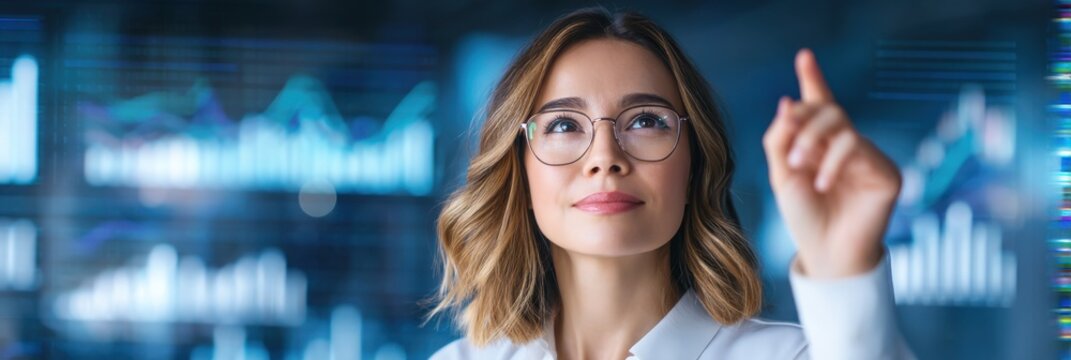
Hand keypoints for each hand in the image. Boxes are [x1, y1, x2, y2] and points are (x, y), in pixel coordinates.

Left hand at [762, 49, 901, 277]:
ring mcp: (868, 156)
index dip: (814, 79)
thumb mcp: (782, 176)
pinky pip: (857, 147)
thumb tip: (788, 102)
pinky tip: (822, 183)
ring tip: (798, 166)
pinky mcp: (886, 172)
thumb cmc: (805, 217)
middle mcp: (846, 146)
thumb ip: (780, 140)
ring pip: (841, 123)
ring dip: (812, 139)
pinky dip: (833, 162)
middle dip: (803, 120)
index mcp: (821, 145)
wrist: (825, 254)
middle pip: (828, 109)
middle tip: (789, 151)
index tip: (805, 56)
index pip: (819, 105)